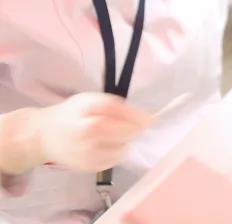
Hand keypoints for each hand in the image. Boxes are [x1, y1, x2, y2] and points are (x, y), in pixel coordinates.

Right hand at [37, 93, 151, 172]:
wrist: (46, 136)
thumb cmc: (73, 115)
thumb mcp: (92, 100)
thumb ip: (117, 107)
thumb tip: (149, 120)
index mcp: (86, 111)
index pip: (117, 112)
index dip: (137, 117)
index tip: (150, 119)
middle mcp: (85, 133)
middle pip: (124, 133)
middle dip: (133, 130)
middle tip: (133, 127)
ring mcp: (86, 153)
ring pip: (122, 149)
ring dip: (125, 142)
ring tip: (113, 135)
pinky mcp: (89, 167)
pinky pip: (114, 160)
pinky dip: (116, 152)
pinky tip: (106, 145)